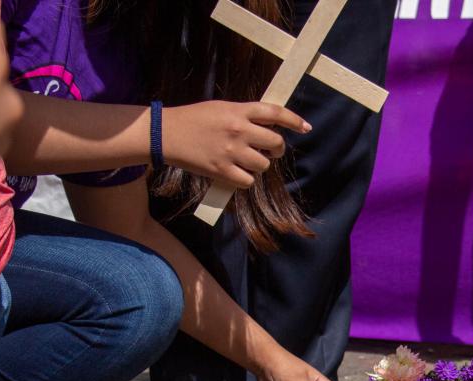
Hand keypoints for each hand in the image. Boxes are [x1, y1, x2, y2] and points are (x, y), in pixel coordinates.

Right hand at [163, 101, 310, 189]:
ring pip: (263, 165)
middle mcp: (238, 130)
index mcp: (238, 110)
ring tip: (246, 161)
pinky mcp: (222, 171)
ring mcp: (231, 151)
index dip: (294, 120)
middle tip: (271, 151)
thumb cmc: (194, 119)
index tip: (305, 127)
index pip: (275, 113)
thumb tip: (269, 127)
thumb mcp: (221, 108)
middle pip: (276, 143)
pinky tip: (236, 173)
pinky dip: (246, 179)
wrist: (166, 133)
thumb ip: (244, 115)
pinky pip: (248, 181)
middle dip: (277, 149)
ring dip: (259, 165)